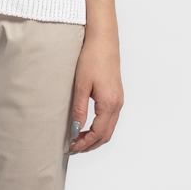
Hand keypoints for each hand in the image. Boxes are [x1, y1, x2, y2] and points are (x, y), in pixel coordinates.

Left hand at [69, 25, 121, 153]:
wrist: (104, 41)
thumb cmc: (92, 59)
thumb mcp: (81, 86)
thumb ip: (79, 110)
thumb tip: (76, 130)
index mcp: (109, 103)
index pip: (98, 133)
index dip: (84, 143)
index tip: (71, 147)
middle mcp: (117, 104)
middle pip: (106, 135)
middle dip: (90, 145)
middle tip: (73, 148)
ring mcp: (119, 101)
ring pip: (109, 129)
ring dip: (95, 138)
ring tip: (78, 140)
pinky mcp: (117, 96)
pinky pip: (110, 120)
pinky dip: (100, 129)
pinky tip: (87, 127)